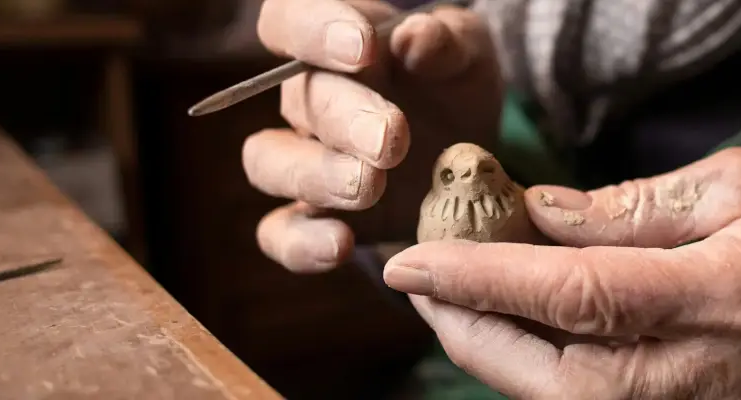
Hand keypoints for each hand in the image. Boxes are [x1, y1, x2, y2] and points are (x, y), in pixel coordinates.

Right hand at [243, 0, 502, 271]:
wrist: (469, 152)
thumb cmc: (455, 85)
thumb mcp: (468, 54)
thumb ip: (447, 40)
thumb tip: (414, 39)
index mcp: (333, 42)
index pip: (289, 20)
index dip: (315, 30)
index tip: (364, 48)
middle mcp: (308, 99)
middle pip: (298, 100)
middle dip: (345, 120)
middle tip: (392, 139)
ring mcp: (306, 159)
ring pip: (271, 163)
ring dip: (317, 177)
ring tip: (371, 188)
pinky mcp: (315, 217)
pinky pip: (280, 232)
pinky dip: (301, 243)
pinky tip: (341, 245)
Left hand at [383, 147, 740, 397]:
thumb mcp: (732, 182)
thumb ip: (628, 209)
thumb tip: (532, 217)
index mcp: (736, 294)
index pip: (583, 299)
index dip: (486, 281)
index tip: (413, 259)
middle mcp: (717, 373)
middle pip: (558, 376)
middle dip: (470, 330)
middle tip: (417, 278)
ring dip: (493, 352)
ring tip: (450, 295)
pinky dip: (534, 369)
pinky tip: (508, 323)